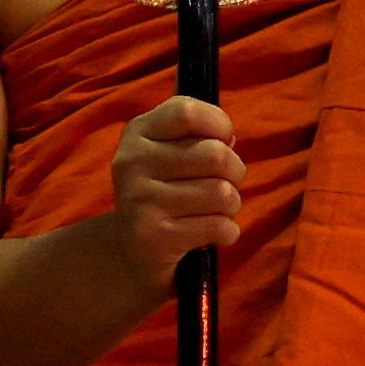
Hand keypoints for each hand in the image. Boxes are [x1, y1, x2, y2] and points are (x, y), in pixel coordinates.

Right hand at [107, 96, 241, 288]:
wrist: (130, 253)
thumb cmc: (165, 194)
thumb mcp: (170, 154)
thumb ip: (199, 136)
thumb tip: (229, 139)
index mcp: (138, 133)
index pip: (188, 113)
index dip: (219, 125)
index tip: (223, 142)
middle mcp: (132, 162)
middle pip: (215, 155)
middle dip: (235, 173)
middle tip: (222, 186)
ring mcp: (140, 200)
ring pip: (222, 193)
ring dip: (231, 206)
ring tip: (214, 212)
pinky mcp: (153, 236)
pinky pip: (219, 226)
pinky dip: (227, 232)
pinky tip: (211, 234)